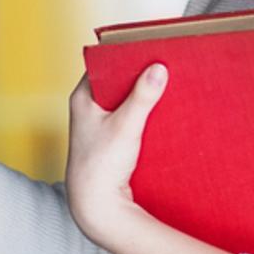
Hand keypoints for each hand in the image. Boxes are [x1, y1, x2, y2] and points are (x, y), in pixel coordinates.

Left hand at [65, 64, 167, 250]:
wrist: (97, 208)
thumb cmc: (101, 167)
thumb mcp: (125, 127)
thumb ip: (142, 97)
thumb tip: (158, 67)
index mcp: (82, 97)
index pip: (105, 63)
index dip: (126, 53)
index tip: (151, 45)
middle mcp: (88, 107)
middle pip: (118, 80)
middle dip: (141, 73)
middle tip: (166, 61)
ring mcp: (100, 124)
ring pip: (126, 99)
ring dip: (145, 94)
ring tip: (170, 83)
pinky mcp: (112, 139)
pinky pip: (131, 116)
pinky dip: (146, 112)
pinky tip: (165, 110)